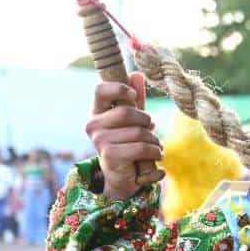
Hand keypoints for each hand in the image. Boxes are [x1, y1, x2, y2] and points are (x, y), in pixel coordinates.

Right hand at [86, 73, 159, 200]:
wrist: (123, 176)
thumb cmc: (129, 143)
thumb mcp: (133, 120)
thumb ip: (135, 99)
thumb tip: (137, 74)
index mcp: (97, 112)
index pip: (100, 90)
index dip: (119, 89)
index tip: (133, 96)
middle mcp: (93, 125)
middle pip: (127, 112)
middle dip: (147, 121)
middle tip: (151, 130)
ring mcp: (100, 141)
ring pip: (139, 132)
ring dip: (154, 140)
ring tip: (154, 146)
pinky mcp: (110, 156)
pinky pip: (141, 147)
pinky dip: (155, 151)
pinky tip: (156, 155)